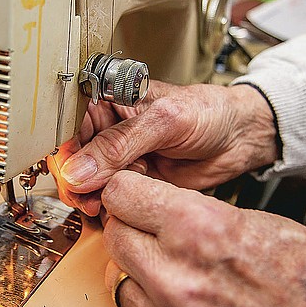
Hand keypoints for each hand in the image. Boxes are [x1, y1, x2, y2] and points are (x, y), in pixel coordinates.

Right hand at [52, 81, 278, 215]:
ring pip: (87, 180)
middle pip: (73, 156)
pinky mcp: (133, 179)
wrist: (240, 138)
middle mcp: (110, 127)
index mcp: (110, 98)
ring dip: (89, 195)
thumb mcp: (164, 121)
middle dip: (76, 179)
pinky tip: (113, 208)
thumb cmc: (210, 112)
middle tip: (86, 195)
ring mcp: (120, 155)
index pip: (70, 123)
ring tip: (99, 204)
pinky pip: (107, 195)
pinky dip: (106, 205)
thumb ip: (120, 144)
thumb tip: (79, 169)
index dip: (65, 149)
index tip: (69, 172)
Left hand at [101, 171, 305, 306]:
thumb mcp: (254, 220)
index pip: (121, 196)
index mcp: (199, 232)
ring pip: (124, 288)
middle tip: (164, 240)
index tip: (136, 198)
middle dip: (136, 233)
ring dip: (147, 282)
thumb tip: (147, 210)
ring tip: (192, 285)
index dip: (132, 193)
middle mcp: (178, 285)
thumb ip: (189, 214)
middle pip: (115, 240)